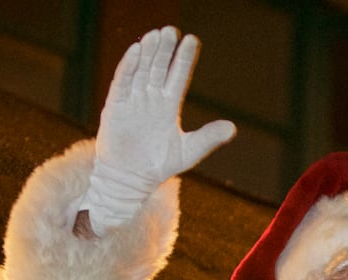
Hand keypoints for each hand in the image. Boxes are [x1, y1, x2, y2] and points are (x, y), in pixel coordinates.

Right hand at [80, 26, 236, 233]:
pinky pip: (122, 82)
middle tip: (172, 31)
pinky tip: (136, 51)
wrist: (130, 180)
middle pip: (159, 67)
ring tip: (156, 35)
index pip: (178, 76)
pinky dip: (129, 67)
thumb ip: (208, 138)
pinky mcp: (115, 107)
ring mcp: (133, 101)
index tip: (192, 40)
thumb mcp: (189, 152)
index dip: (184, 59)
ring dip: (148, 53)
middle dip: (165, 50)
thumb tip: (232, 127)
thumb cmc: (159, 166)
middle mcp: (150, 99)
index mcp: (168, 106)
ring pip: (141, 70)